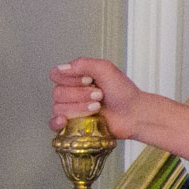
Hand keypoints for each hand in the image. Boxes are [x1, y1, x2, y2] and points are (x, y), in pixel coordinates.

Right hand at [49, 56, 169, 150]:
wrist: (134, 114)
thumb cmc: (123, 92)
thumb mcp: (106, 69)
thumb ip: (84, 64)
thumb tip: (62, 68)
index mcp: (77, 77)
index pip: (56, 75)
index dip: (71, 79)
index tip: (89, 80)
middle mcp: (71, 92)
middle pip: (58, 93)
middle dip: (81, 94)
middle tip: (100, 95)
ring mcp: (71, 109)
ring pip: (58, 108)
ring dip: (80, 108)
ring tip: (97, 107)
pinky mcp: (72, 124)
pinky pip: (54, 125)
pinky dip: (57, 122)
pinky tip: (64, 121)